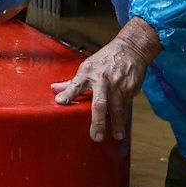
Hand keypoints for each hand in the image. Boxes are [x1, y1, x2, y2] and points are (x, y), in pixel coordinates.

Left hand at [53, 16, 160, 142]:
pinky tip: (121, 125)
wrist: (130, 49)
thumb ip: (72, 81)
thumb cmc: (105, 58)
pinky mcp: (130, 89)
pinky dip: (123, 116)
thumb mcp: (87, 66)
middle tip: (96, 136)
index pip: (75, 84)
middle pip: (99, 103)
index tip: (61, 101)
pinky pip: (126, 106)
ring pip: (117, 108)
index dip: (68, 93)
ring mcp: (117, 86)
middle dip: (97, 121)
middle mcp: (102, 80)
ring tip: (116, 136)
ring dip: (116, 124)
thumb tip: (55, 89)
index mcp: (88, 73)